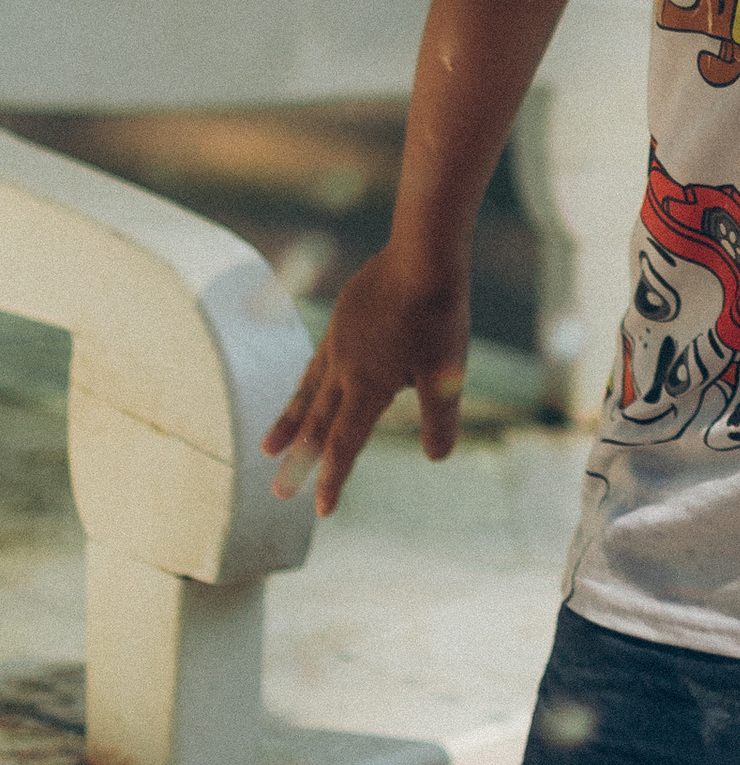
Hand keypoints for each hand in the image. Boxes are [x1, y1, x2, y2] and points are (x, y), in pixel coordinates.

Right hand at [260, 245, 471, 517]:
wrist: (422, 252)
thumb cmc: (438, 314)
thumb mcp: (447, 373)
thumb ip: (440, 418)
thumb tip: (437, 458)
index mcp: (367, 386)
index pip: (345, 444)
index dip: (334, 479)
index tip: (320, 511)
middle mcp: (344, 367)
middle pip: (317, 423)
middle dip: (300, 461)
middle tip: (278, 492)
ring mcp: (339, 339)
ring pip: (308, 391)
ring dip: (291, 422)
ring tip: (268, 447)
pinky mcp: (344, 315)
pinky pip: (320, 357)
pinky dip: (310, 380)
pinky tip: (311, 381)